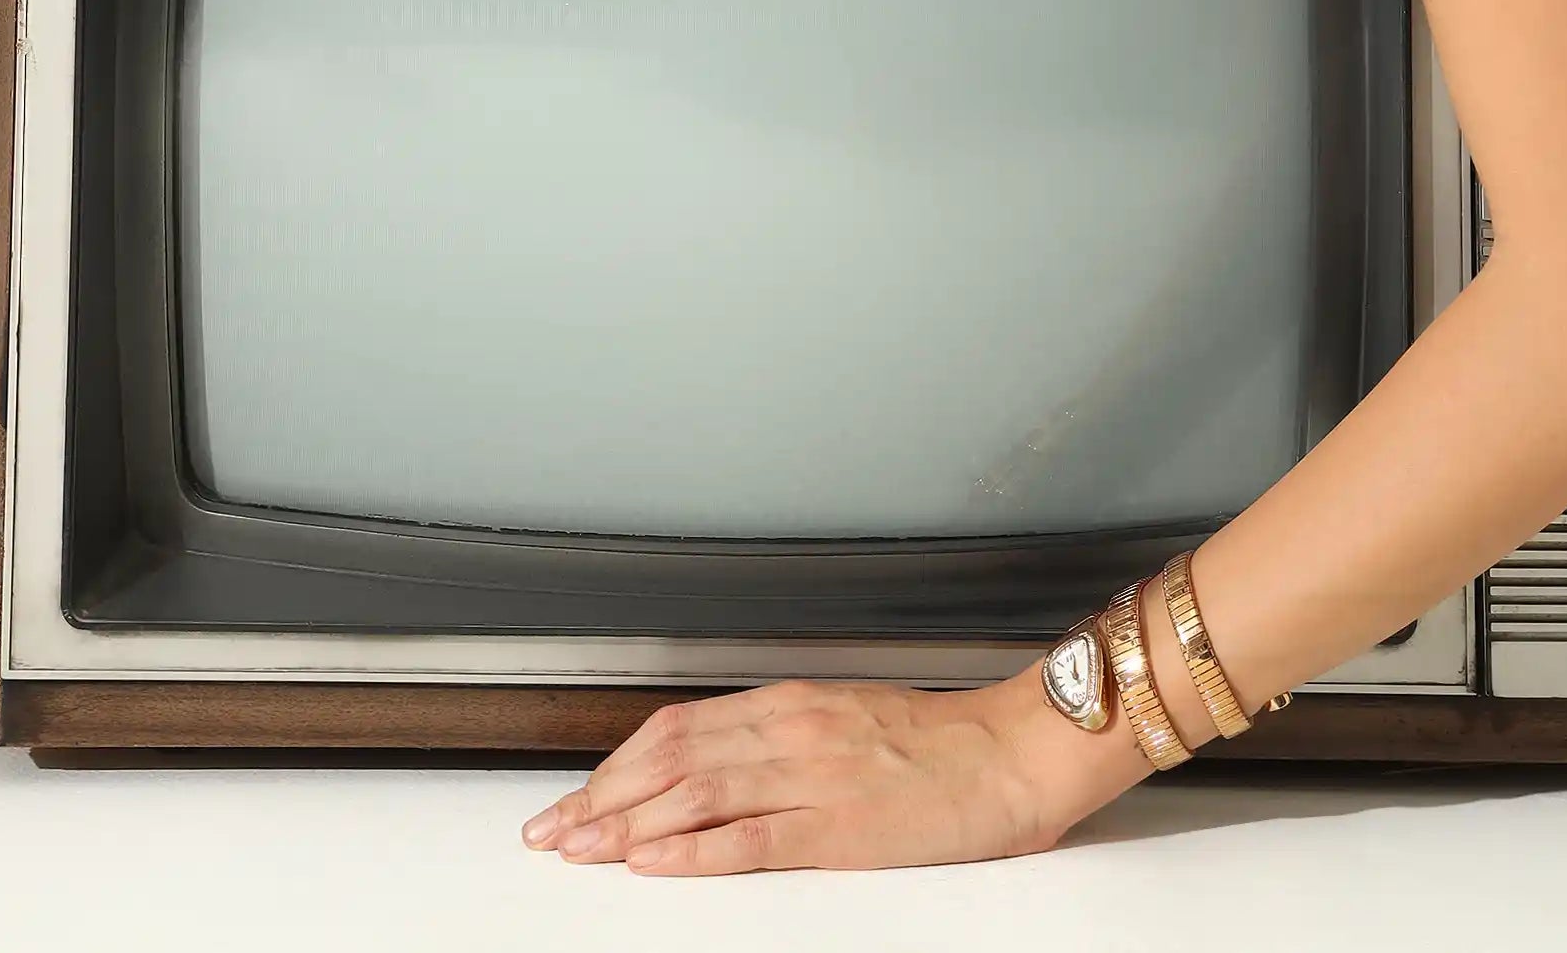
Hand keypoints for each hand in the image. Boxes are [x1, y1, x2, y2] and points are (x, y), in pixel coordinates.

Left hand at [517, 663, 1148, 875]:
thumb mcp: (844, 719)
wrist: (1014, 752)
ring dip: (628, 823)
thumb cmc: (939, 744)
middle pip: (672, 758)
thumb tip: (709, 762)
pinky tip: (655, 863)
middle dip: (602, 797)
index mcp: (791, 702)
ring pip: (698, 793)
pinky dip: (694, 851)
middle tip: (552, 831)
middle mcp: (792, 729)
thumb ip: (777, 736)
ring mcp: (815, 775)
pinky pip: (753, 837)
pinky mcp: (844, 825)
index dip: (617, 763)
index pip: (677, 726)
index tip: (575, 795)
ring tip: (582, 849)